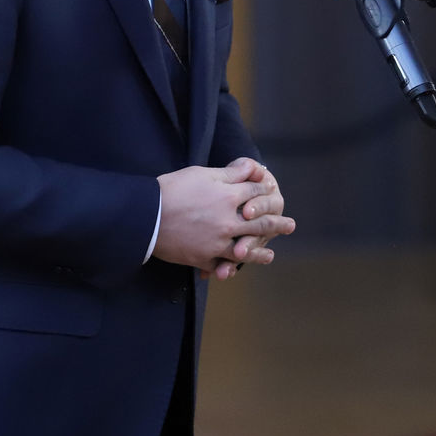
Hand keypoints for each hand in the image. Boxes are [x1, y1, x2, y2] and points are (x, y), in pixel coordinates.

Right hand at [152, 157, 293, 279]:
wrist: (145, 216)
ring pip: (245, 249)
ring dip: (260, 252)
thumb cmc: (172, 189)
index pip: (256, 194)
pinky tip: (236, 268)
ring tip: (270, 255)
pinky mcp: (203, 258)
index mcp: (229, 197)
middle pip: (260, 223)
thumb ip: (231, 173)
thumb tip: (254, 167)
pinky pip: (220, 266)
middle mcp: (228, 222)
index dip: (265, 191)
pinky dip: (229, 269)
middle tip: (290, 226)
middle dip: (277, 224)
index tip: (273, 192)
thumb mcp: (203, 173)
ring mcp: (217, 243)